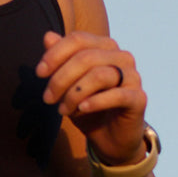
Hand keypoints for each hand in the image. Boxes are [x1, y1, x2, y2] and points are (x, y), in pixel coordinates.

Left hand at [37, 30, 148, 165]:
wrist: (110, 140)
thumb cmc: (87, 107)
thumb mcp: (68, 84)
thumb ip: (60, 60)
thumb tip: (48, 36)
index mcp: (105, 47)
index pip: (78, 40)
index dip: (55, 54)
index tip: (39, 73)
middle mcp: (122, 57)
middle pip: (86, 57)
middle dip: (61, 78)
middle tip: (47, 98)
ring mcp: (133, 77)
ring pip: (99, 75)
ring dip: (74, 94)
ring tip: (62, 110)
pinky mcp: (138, 98)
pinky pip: (116, 95)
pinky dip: (95, 102)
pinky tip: (81, 110)